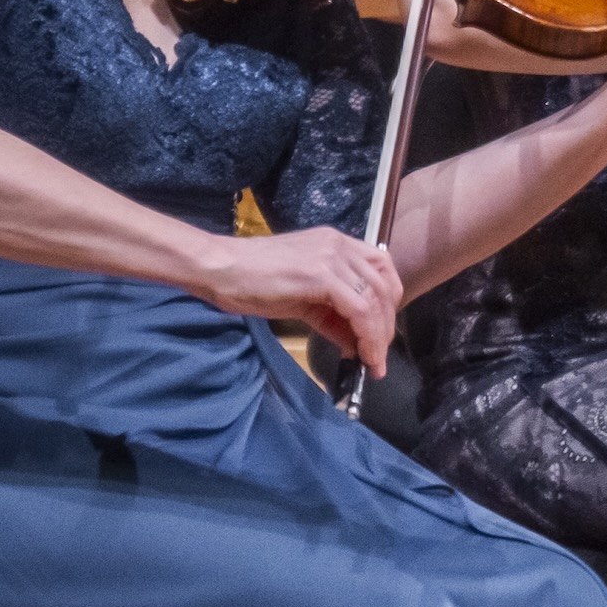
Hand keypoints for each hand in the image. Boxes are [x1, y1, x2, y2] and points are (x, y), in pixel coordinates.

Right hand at [202, 223, 407, 377]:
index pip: (382, 270)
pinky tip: (361, 354)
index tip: (382, 333)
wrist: (218, 269)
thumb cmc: (251, 281)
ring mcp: (332, 257)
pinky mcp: (321, 274)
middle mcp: (340, 246)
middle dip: (387, 325)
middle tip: (379, 354)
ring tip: (373, 361)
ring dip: (379, 336)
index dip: (389, 304)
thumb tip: (355, 343)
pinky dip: (367, 335)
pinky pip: (359, 309)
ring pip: (376, 300)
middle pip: (385, 286)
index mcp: (337, 245)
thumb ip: (332, 316)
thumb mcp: (302, 299)